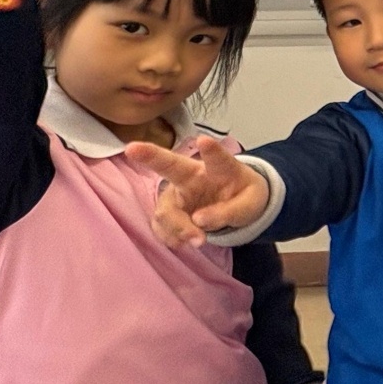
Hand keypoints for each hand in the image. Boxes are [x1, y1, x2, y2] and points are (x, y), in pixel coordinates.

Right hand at [125, 136, 270, 247]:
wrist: (237, 207)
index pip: (216, 158)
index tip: (204, 140)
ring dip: (178, 227)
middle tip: (131, 148)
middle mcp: (191, 177)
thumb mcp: (251, 203)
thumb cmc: (244, 195)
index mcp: (218, 169)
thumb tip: (199, 220)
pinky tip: (183, 242)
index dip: (211, 150)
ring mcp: (176, 195)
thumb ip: (231, 211)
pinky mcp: (169, 213)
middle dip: (150, 155)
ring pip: (165, 209)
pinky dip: (171, 237)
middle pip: (169, 165)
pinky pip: (161, 227)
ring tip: (198, 240)